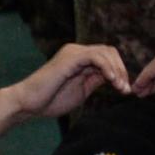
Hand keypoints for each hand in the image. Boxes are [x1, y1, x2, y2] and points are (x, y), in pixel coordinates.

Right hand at [8, 43, 129, 118]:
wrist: (28, 103)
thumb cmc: (51, 100)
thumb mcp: (82, 90)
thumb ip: (96, 80)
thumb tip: (115, 78)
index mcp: (80, 59)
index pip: (107, 57)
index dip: (119, 71)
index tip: (124, 90)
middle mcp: (77, 51)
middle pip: (109, 52)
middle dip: (121, 70)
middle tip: (125, 89)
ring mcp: (73, 53)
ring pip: (105, 52)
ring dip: (116, 70)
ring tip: (119, 87)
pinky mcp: (70, 58)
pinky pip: (95, 57)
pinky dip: (106, 67)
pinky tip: (111, 80)